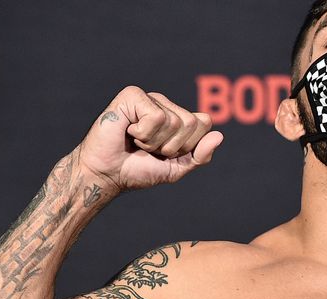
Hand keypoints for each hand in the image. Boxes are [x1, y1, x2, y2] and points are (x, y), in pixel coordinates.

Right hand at [78, 86, 223, 191]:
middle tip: (148, 149)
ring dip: (154, 142)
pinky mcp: (132, 95)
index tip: (165, 154)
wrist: (107, 175)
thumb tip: (219, 136)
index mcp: (177, 116)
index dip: (187, 147)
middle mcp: (165, 103)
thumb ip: (199, 156)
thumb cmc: (137, 170)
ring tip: (137, 141)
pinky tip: (128, 132)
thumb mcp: (176, 168)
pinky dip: (143, 134)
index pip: (204, 123)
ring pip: (174, 122)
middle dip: (171, 146)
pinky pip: (156, 117)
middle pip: (191, 123)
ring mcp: (149, 98)